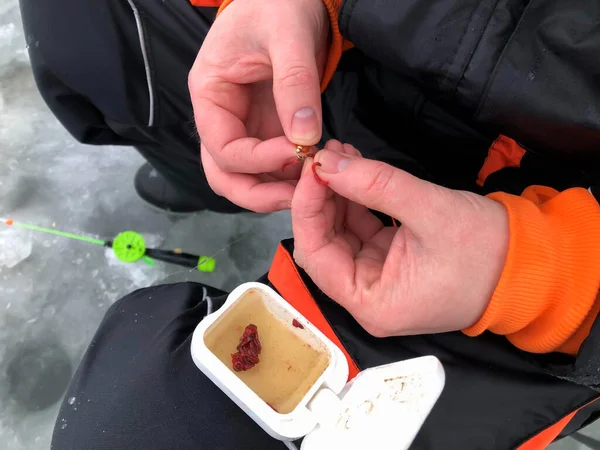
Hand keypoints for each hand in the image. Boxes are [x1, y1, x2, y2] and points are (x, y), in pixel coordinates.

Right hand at [189, 0, 328, 211]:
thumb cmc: (278, 4)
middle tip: (299, 198)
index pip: (222, 147)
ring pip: (245, 177)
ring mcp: (244, 126)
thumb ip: (295, 84)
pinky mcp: (266, 130)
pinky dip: (289, 177)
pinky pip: (270, 166)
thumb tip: (305, 138)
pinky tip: (314, 175)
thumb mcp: (287, 35)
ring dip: (273, 190)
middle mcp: (221, 117)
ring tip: (310, 190)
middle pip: (224, 175)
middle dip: (258, 193)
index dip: (258, 160)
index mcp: (210, 94)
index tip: (298, 154)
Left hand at [292, 141, 508, 336]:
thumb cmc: (485, 248)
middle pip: (324, 244)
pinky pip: (361, 228)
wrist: (529, 263)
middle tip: (326, 154)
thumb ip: (376, 185)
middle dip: (321, 197)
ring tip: (340, 153)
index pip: (316, 256)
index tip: (313, 167)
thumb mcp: (430, 211)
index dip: (307, 209)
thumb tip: (326, 163)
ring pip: (340, 233)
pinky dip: (356, 200)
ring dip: (338, 193)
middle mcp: (367, 296)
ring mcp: (377, 278)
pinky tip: (354, 169)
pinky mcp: (389, 260)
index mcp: (371, 303)